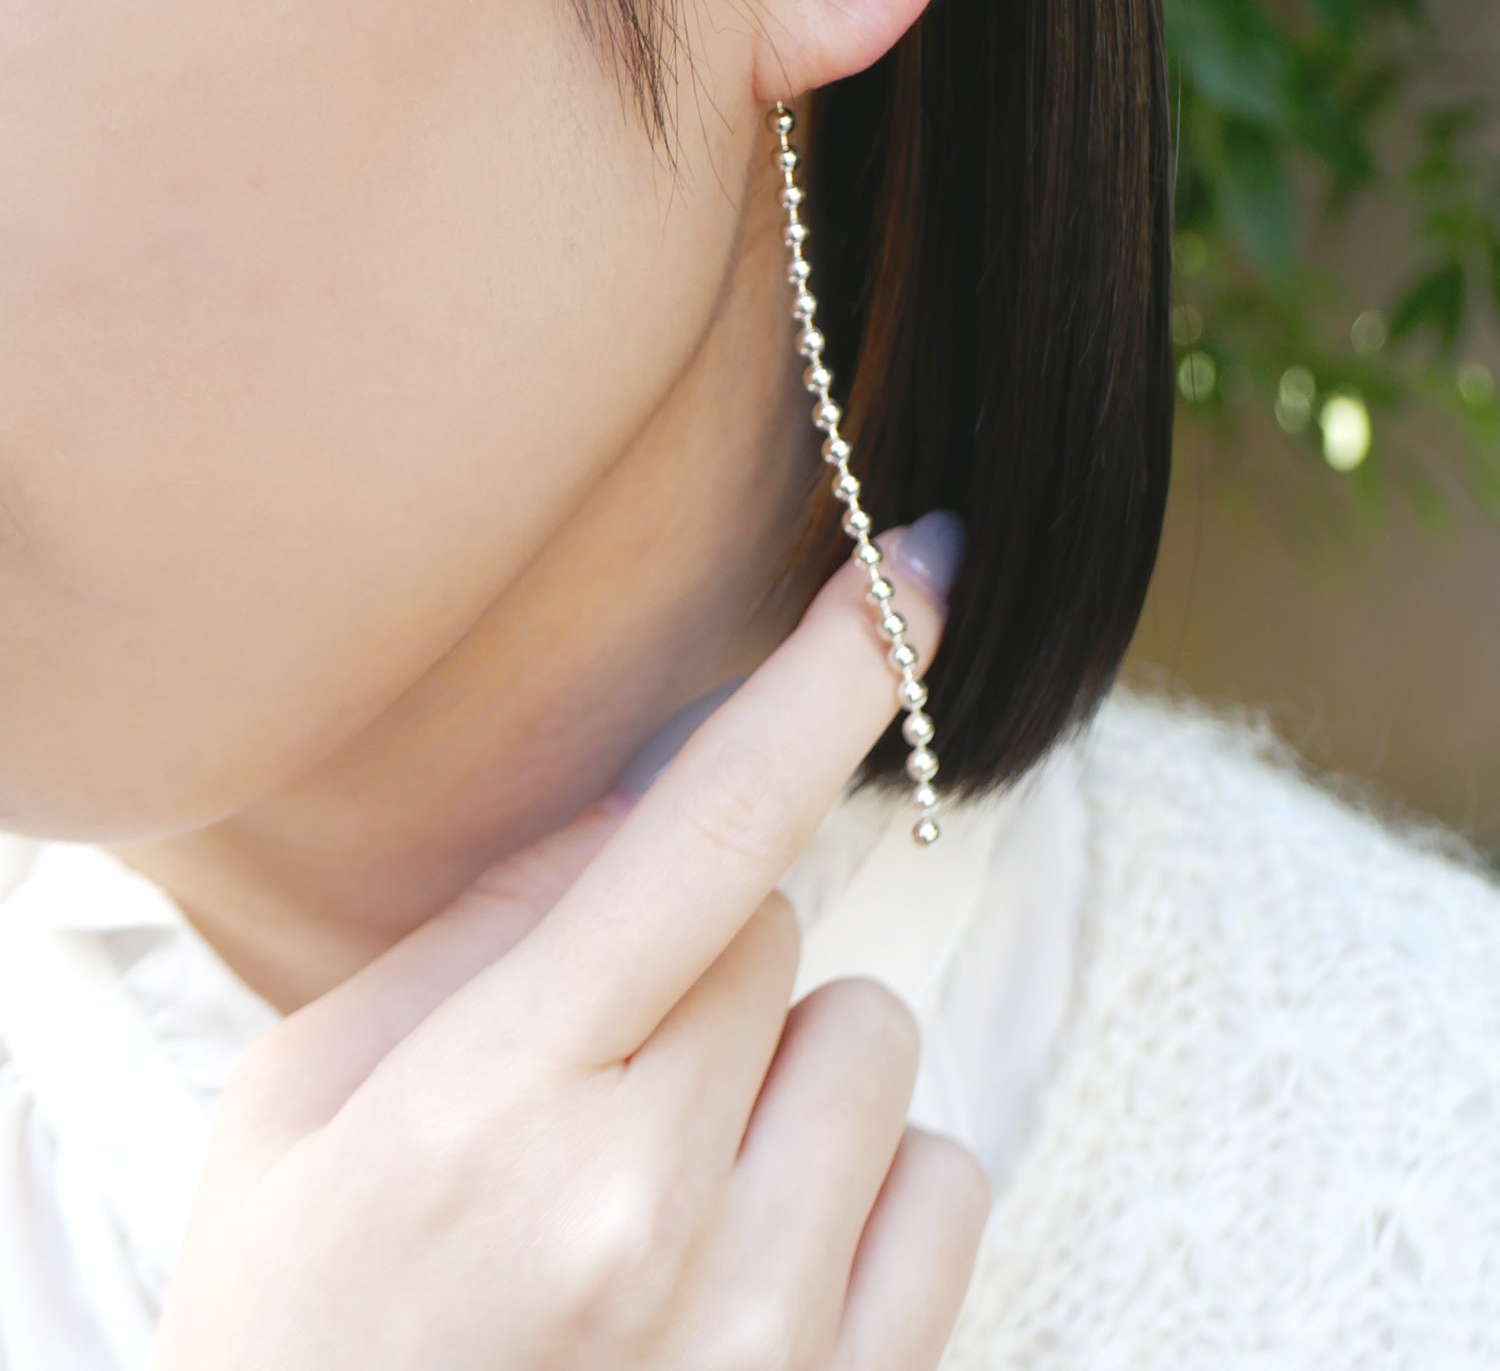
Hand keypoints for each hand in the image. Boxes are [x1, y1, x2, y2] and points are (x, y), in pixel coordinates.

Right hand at [148, 519, 990, 1370]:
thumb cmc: (298, 1324)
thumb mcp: (303, 1104)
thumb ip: (476, 932)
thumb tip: (640, 810)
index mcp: (497, 1108)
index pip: (709, 833)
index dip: (826, 683)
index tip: (920, 576)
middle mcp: (653, 1216)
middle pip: (776, 926)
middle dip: (697, 951)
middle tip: (591, 1063)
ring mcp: (770, 1334)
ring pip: (872, 1038)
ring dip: (783, 1065)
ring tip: (663, 1174)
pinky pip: (947, 1179)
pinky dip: (865, 1177)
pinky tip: (749, 1248)